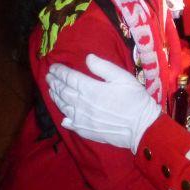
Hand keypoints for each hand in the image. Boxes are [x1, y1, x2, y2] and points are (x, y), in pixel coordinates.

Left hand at [46, 53, 160, 151]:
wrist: (141, 127)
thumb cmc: (135, 99)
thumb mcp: (122, 77)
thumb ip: (103, 67)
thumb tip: (87, 58)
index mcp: (90, 89)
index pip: (69, 77)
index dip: (60, 71)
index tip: (52, 66)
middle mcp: (82, 104)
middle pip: (63, 91)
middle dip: (54, 82)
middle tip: (48, 76)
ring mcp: (82, 119)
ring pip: (63, 106)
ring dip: (55, 97)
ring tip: (51, 90)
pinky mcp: (86, 131)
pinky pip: (70, 123)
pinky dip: (64, 117)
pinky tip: (62, 116)